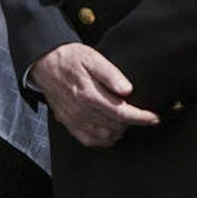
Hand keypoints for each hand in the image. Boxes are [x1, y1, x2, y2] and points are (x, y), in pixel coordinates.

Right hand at [31, 43, 158, 147]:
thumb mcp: (91, 57)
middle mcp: (81, 111)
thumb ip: (110, 73)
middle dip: (130, 122)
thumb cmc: (68, 58)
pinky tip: (108, 130)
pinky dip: (103, 139)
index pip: (122, 113)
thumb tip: (127, 90)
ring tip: (123, 120)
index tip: (154, 118)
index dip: (141, 118)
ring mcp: (73, 119)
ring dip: (118, 131)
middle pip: (116, 126)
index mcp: (88, 95)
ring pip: (104, 137)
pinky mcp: (67, 122)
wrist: (43, 62)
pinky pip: (89, 140)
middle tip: (136, 112)